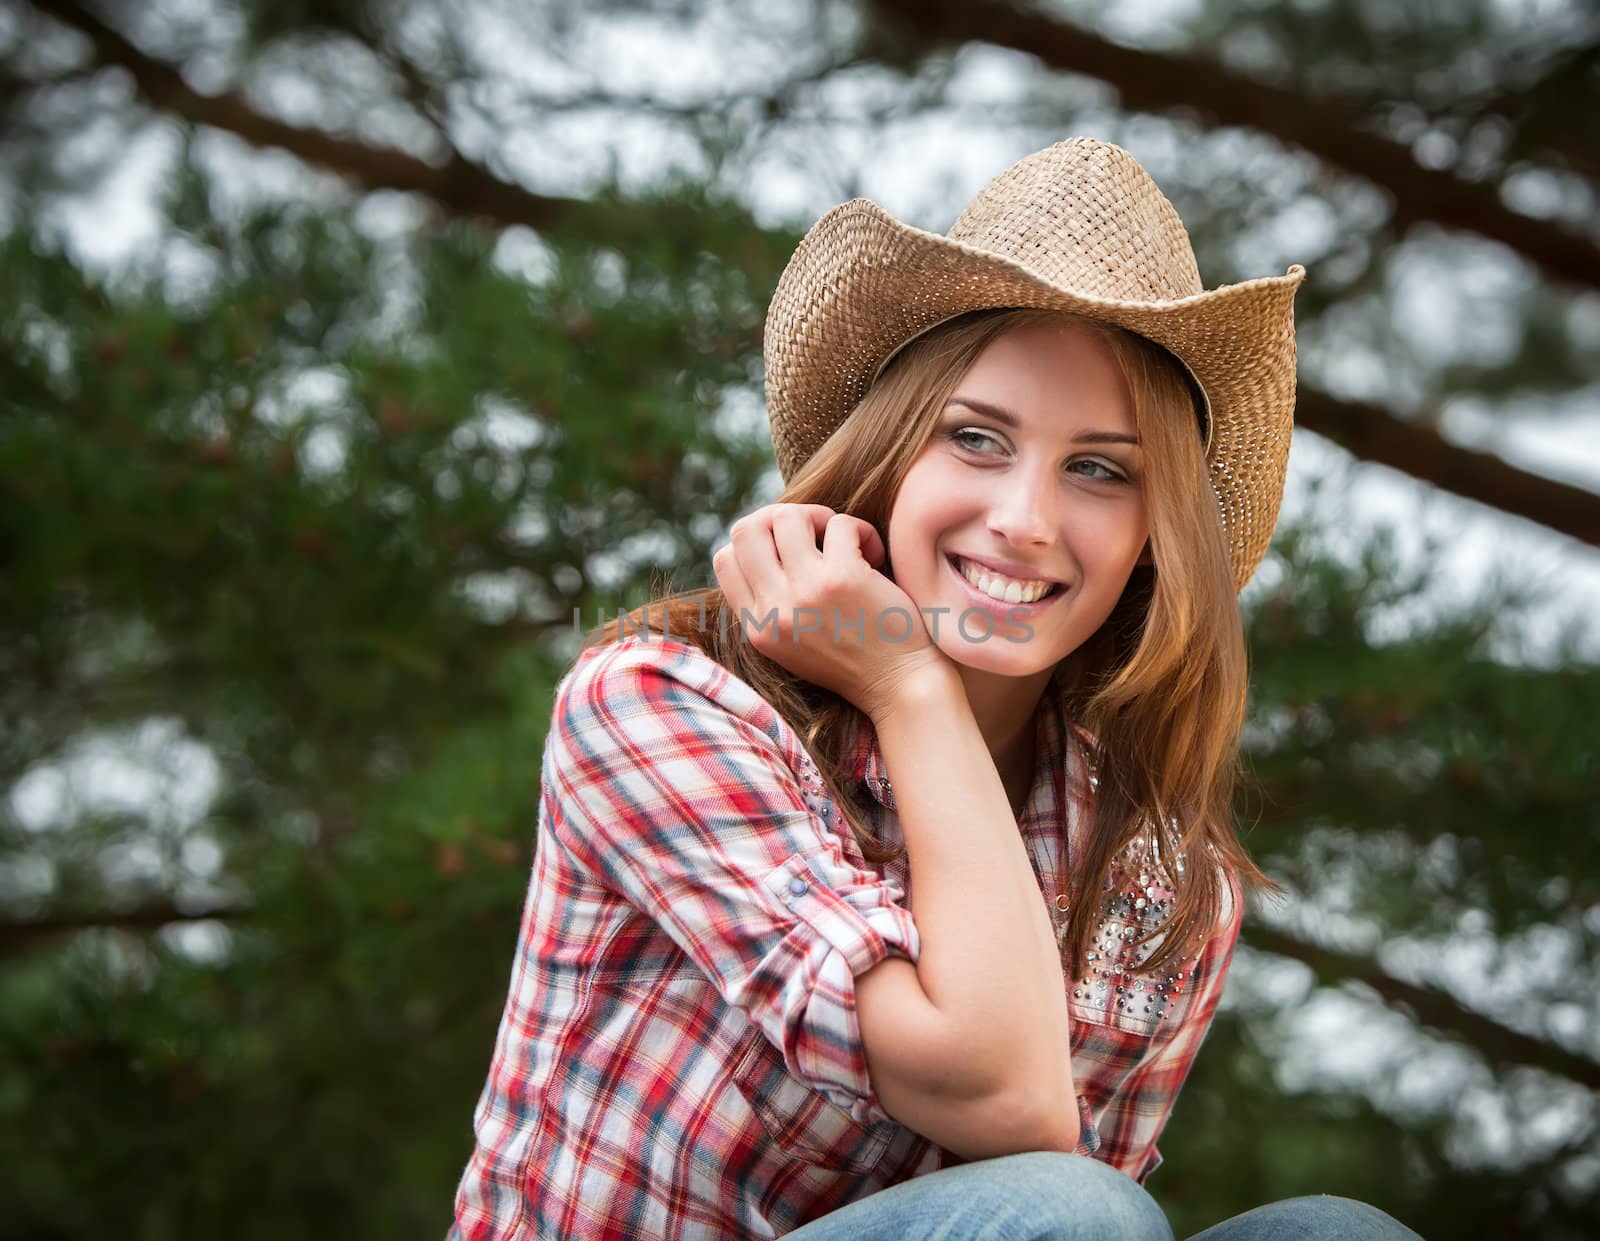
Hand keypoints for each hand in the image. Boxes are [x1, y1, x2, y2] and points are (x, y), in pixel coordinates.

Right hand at [712, 503, 957, 720]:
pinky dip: (860, 530)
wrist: (900, 687)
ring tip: (843, 540)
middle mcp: (774, 610)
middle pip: (747, 529)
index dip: (755, 541)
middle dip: (780, 517)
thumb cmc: (854, 661)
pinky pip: (840, 524)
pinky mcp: (844, 578)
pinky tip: (874, 554)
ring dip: (819, 517)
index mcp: (757, 628)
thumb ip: (772, 605)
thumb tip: (767, 542)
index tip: (788, 549)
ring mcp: (806, 592)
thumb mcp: (793, 644)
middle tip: (813, 534)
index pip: (725, 560)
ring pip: (787, 516)